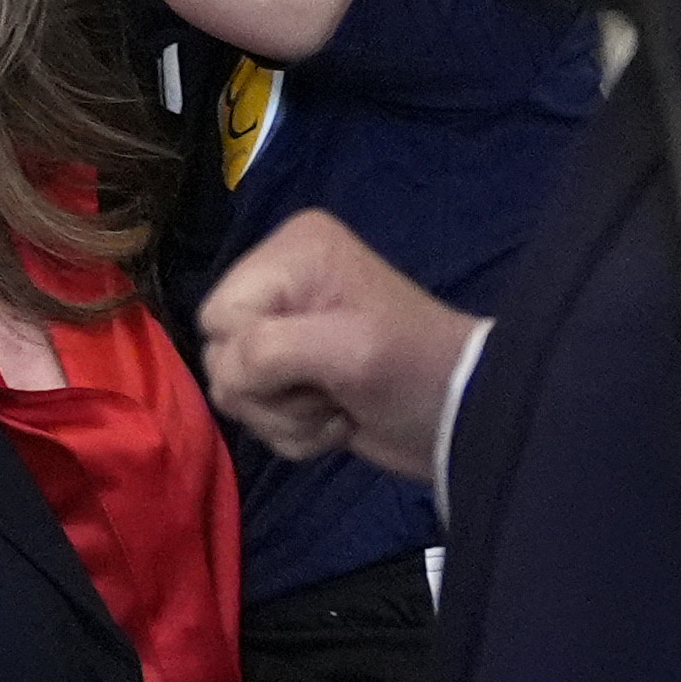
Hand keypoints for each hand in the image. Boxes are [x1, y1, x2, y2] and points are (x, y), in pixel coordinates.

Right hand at [203, 209, 476, 478]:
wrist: (462, 419)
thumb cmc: (412, 371)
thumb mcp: (344, 350)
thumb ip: (267, 352)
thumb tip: (226, 377)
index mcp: (291, 252)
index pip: (218, 315)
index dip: (252, 356)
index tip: (310, 368)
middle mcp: (280, 281)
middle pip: (218, 352)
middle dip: (268, 391)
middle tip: (326, 390)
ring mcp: (286, 328)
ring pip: (234, 388)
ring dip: (285, 416)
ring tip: (336, 406)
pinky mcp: (294, 371)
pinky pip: (256, 410)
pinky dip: (294, 429)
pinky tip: (337, 419)